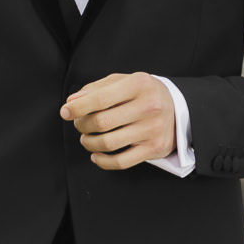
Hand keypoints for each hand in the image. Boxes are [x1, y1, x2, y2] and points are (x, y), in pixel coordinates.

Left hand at [60, 72, 175, 169]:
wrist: (178, 108)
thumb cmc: (143, 93)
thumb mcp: (123, 82)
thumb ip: (95, 89)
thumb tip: (71, 103)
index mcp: (139, 85)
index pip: (100, 98)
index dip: (78, 107)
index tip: (65, 112)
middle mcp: (148, 107)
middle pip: (101, 122)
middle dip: (82, 125)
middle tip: (79, 124)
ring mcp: (152, 129)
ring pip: (108, 143)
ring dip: (89, 142)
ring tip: (87, 138)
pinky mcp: (154, 149)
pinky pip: (121, 162)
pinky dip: (102, 161)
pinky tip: (96, 154)